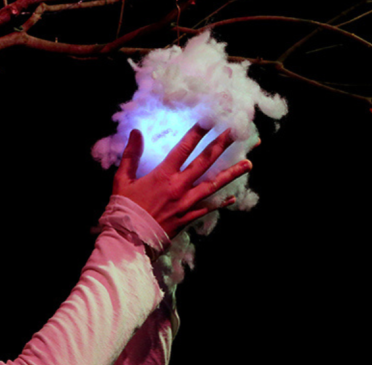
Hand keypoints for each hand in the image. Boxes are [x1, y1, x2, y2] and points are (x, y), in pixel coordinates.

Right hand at [112, 124, 251, 238]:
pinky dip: (220, 202)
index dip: (197, 132)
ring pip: (214, 185)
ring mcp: (186, 203)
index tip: (210, 118)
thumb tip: (135, 132)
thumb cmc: (123, 209)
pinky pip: (208, 208)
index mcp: (163, 175)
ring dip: (232, 173)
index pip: (184, 148)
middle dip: (222, 145)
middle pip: (205, 162)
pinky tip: (232, 197)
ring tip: (249, 163)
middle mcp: (179, 187)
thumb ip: (131, 155)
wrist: (128, 239)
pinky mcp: (188, 218)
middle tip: (237, 131)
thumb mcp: (122, 179)